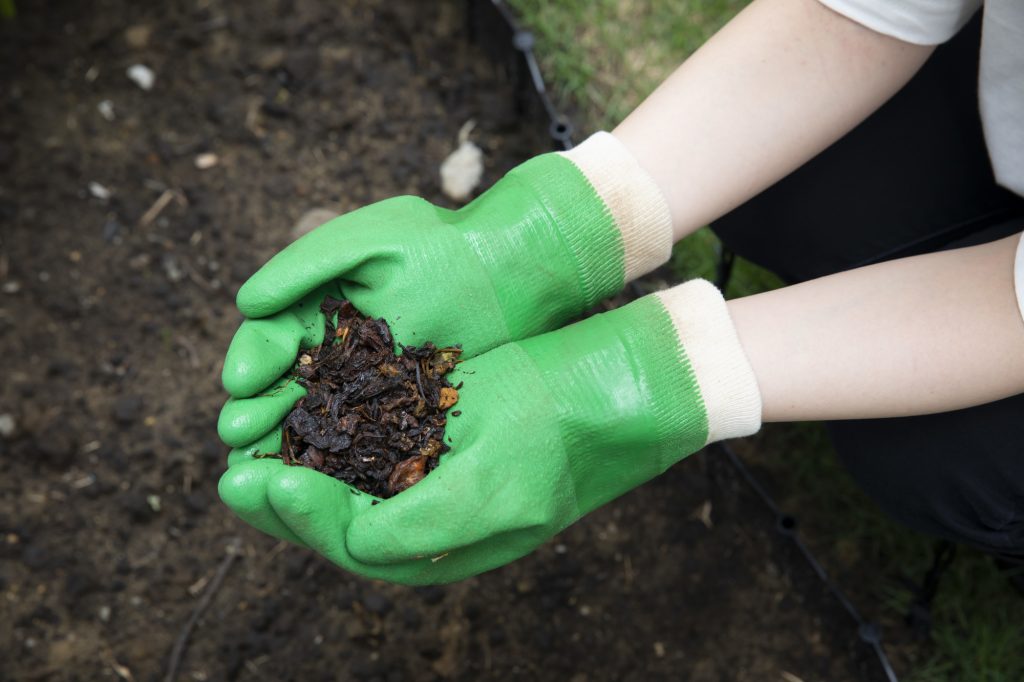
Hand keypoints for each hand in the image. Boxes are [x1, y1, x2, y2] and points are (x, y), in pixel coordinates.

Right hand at [217, 132, 672, 448]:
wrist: (513, 269)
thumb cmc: (441, 246)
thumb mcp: (367, 242)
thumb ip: (303, 264)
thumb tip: (245, 303)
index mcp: (318, 311)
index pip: (270, 341)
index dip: (252, 362)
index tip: (240, 380)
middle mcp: (337, 355)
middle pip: (284, 392)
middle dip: (259, 412)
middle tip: (239, 434)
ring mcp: (370, 390)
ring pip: (319, 425)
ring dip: (288, 446)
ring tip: (260, 467)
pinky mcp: (405, 418)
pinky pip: (365, 444)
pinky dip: (340, 463)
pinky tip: (319, 484)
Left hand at [218, 280, 760, 583]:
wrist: (592, 398)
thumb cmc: (550, 446)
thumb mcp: (492, 494)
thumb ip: (420, 529)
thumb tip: (356, 546)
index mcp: (431, 549)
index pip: (349, 544)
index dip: (303, 517)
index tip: (270, 481)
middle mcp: (414, 520)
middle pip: (329, 519)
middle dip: (279, 499)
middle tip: (234, 473)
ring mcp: (412, 477)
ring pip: (334, 481)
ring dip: (290, 463)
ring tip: (248, 442)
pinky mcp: (413, 437)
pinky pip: (352, 444)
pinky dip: (318, 431)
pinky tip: (293, 409)